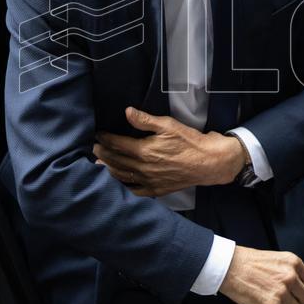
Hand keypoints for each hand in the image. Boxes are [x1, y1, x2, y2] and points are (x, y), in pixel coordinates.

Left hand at [93, 107, 244, 195]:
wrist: (208, 163)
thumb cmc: (189, 141)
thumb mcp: (168, 125)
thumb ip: (145, 120)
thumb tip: (127, 112)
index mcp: (144, 150)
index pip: (116, 144)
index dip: (105, 138)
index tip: (97, 134)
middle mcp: (142, 168)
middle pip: (115, 161)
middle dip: (102, 153)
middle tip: (94, 148)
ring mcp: (148, 181)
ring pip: (121, 176)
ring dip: (108, 169)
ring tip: (100, 163)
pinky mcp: (155, 190)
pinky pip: (133, 190)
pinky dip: (122, 185)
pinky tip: (118, 181)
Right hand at [219, 246, 303, 303]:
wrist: (228, 266)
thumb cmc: (247, 262)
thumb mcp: (275, 257)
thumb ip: (291, 268)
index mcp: (292, 262)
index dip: (300, 286)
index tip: (292, 289)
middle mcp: (290, 277)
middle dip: (294, 300)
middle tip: (282, 299)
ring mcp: (282, 292)